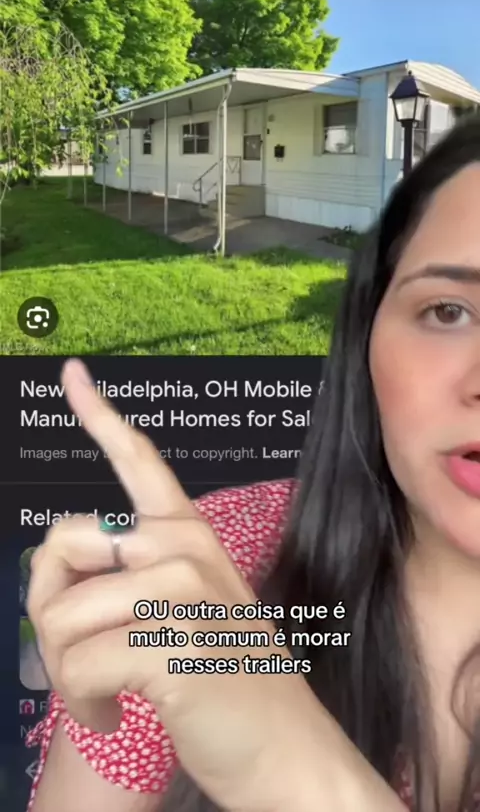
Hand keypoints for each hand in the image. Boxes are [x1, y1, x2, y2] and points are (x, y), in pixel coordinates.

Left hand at [27, 359, 317, 811]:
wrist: (288, 750)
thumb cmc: (232, 682)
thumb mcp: (190, 612)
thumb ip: (138, 580)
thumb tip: (60, 578)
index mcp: (189, 535)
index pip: (141, 461)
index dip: (100, 414)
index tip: (72, 373)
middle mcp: (183, 548)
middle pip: (61, 544)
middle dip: (47, 608)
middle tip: (75, 655)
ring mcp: (180, 591)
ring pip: (60, 618)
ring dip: (68, 675)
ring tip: (106, 698)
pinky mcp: (170, 643)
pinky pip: (79, 666)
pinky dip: (85, 706)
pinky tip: (114, 717)